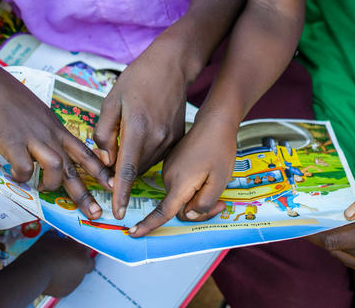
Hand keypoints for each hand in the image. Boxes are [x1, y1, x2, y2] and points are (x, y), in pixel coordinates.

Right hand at [0, 66, 113, 218]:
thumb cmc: (14, 102)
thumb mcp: (41, 115)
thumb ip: (48, 134)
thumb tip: (51, 151)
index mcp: (58, 130)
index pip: (85, 152)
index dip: (100, 170)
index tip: (112, 185)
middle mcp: (51, 136)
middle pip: (74, 168)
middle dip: (85, 194)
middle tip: (96, 214)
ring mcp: (35, 140)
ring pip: (56, 168)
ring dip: (51, 185)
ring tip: (43, 190)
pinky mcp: (15, 144)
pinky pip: (25, 170)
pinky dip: (21, 178)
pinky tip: (14, 175)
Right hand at [35, 233, 95, 297]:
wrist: (35, 271)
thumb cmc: (43, 252)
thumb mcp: (50, 237)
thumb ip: (57, 236)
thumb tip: (55, 234)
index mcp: (81, 250)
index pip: (87, 246)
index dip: (78, 245)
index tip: (70, 244)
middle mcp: (83, 266)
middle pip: (89, 263)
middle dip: (82, 261)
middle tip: (70, 258)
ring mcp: (76, 280)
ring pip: (77, 275)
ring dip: (70, 271)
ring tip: (54, 267)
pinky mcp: (67, 291)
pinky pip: (67, 284)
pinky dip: (62, 281)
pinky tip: (50, 276)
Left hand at [93, 39, 190, 219]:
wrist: (173, 65)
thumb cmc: (138, 78)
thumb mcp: (112, 100)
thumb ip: (105, 132)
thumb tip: (106, 160)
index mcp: (138, 128)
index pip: (127, 170)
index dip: (121, 194)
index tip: (117, 213)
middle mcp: (157, 138)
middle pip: (135, 169)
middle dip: (119, 174)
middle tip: (105, 160)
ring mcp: (171, 139)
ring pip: (146, 165)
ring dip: (132, 164)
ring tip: (124, 142)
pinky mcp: (178, 137)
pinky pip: (157, 156)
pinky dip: (144, 155)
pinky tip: (139, 137)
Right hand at [129, 113, 237, 235]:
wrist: (215, 122)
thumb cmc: (219, 150)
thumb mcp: (219, 181)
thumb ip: (204, 203)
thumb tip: (189, 214)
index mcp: (179, 183)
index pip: (162, 211)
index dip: (148, 225)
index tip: (133, 233)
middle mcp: (168, 177)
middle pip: (179, 207)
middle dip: (198, 210)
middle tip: (222, 203)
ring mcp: (169, 168)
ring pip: (180, 196)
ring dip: (197, 197)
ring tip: (216, 184)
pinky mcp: (172, 163)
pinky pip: (180, 184)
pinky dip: (193, 186)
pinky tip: (208, 175)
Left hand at [311, 186, 354, 278]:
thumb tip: (348, 209)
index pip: (333, 239)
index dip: (316, 230)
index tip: (303, 221)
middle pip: (335, 249)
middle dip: (321, 235)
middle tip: (310, 220)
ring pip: (344, 258)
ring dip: (332, 244)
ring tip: (324, 226)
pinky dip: (347, 251)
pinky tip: (347, 236)